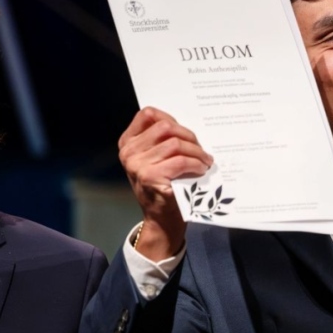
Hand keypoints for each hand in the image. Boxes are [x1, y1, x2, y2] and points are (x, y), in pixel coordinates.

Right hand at [118, 107, 212, 259]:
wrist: (161, 218)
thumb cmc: (163, 186)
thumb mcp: (155, 159)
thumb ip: (161, 141)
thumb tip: (184, 125)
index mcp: (128, 143)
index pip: (147, 114)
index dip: (170, 118)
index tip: (184, 131)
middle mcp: (128, 152)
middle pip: (165, 127)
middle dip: (189, 136)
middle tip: (201, 149)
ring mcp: (137, 164)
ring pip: (175, 143)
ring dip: (196, 152)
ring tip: (205, 160)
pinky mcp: (150, 177)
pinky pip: (181, 161)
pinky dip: (196, 163)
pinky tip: (201, 169)